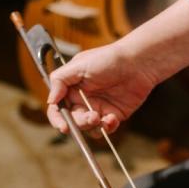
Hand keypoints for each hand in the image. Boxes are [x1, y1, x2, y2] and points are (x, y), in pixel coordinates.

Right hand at [45, 0, 188, 135]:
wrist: (139, 62)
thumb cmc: (109, 58)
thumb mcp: (79, 64)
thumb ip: (60, 80)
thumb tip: (49, 100)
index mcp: (71, 88)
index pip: (57, 108)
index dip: (57, 119)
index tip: (63, 127)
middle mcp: (82, 100)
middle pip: (73, 120)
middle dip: (80, 122)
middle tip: (91, 117)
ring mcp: (98, 109)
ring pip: (88, 128)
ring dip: (93, 126)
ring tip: (102, 118)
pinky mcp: (113, 115)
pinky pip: (105, 128)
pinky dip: (107, 127)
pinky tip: (112, 119)